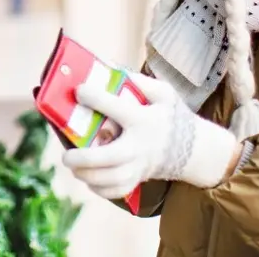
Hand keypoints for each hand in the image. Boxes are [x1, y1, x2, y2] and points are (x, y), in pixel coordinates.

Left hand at [62, 72, 240, 199]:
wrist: (192, 148)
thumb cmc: (170, 116)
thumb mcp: (162, 93)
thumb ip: (138, 81)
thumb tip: (109, 68)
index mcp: (144, 120)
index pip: (117, 108)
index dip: (94, 98)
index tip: (79, 91)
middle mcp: (140, 146)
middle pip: (110, 158)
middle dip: (84, 158)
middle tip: (66, 155)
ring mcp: (139, 167)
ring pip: (110, 179)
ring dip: (87, 175)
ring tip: (73, 165)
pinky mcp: (138, 180)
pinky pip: (116, 191)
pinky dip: (99, 189)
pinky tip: (88, 179)